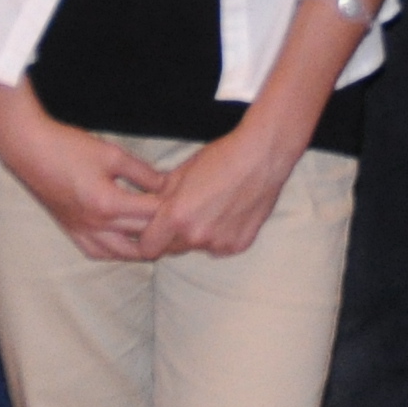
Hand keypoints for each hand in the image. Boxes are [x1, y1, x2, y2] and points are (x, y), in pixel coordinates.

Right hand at [0, 87, 165, 260]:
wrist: (29, 151)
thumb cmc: (69, 147)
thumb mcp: (112, 154)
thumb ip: (142, 172)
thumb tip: (166, 184)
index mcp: (108, 204)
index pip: (151, 215)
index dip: (173, 210)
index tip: (189, 204)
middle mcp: (95, 225)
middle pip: (141, 238)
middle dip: (164, 233)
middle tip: (182, 225)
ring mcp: (81, 231)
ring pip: (120, 254)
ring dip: (142, 248)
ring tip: (159, 238)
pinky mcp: (70, 231)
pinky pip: (98, 253)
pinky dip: (116, 252)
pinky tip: (126, 244)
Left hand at [140, 114, 307, 260]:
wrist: (262, 156)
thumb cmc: (221, 157)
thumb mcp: (180, 173)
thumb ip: (160, 197)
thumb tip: (145, 208)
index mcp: (176, 217)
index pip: (147, 248)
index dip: (147, 239)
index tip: (152, 230)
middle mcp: (196, 236)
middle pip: (170, 250)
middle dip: (170, 237)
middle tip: (181, 216)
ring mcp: (219, 244)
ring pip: (196, 248)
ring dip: (196, 236)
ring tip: (209, 209)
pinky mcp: (238, 245)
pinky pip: (219, 247)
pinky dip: (219, 236)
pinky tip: (228, 214)